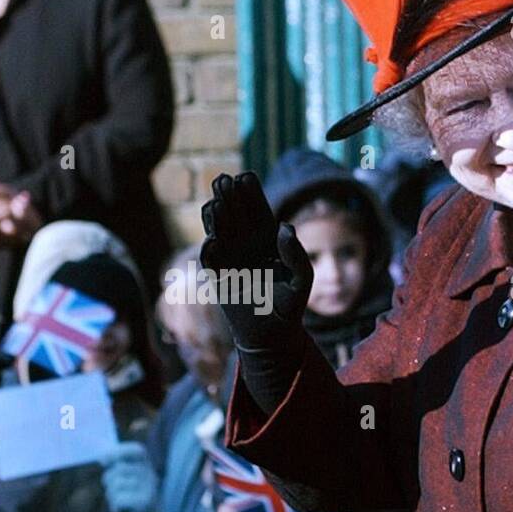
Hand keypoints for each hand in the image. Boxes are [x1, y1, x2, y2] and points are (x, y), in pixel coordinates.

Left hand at [99, 441, 183, 511]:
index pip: (136, 449)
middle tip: (116, 498)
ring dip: (111, 500)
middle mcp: (150, 475)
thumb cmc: (135, 508)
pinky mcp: (146, 502)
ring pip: (116, 486)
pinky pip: (119, 499)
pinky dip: (116, 509)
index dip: (118, 451)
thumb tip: (103, 457)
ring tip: (121, 508)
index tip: (103, 460)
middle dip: (109, 484)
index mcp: (147, 468)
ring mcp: (149, 488)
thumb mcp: (129, 486)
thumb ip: (119, 471)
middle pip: (117, 471)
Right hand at [200, 172, 312, 351]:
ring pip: (218, 229)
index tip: (245, 177)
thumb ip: (297, 254)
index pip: (256, 208)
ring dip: (215, 216)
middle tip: (224, 181)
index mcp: (266, 237)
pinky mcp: (218, 277)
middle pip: (233, 212)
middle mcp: (245, 243)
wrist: (272, 335)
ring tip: (216, 204)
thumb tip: (283, 227)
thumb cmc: (290, 305)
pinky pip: (210, 259)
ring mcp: (229, 258)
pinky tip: (214, 240)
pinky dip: (210, 250)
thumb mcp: (302, 279)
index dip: (250, 192)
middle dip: (228, 196)